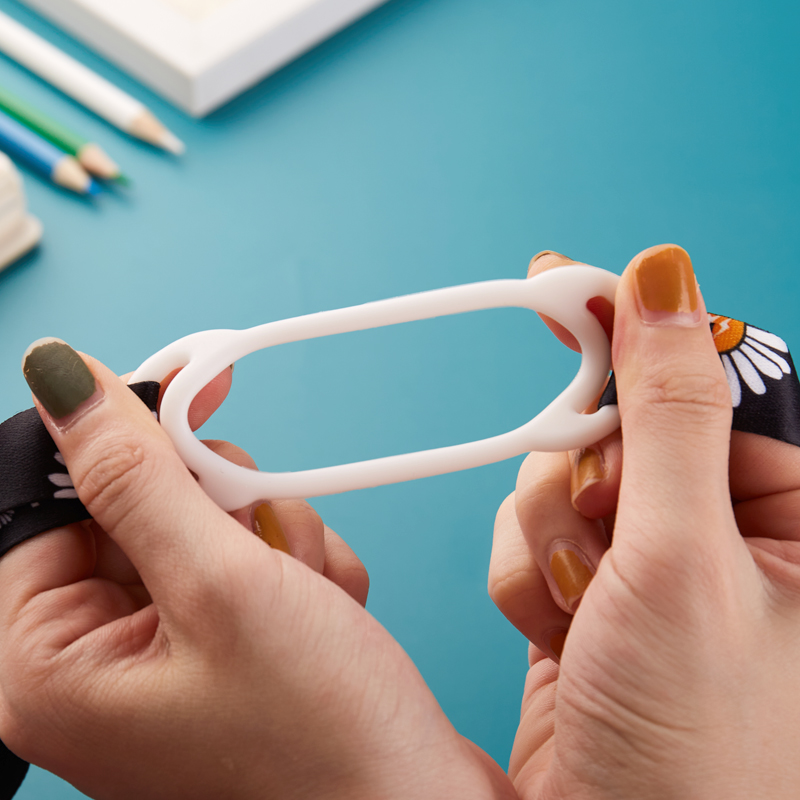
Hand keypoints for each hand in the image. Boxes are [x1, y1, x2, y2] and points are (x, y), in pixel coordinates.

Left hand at [0, 343, 513, 799]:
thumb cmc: (323, 742)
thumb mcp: (223, 587)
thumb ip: (135, 475)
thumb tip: (58, 376)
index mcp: (50, 666)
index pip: (53, 499)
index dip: (126, 438)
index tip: (196, 389)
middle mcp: (98, 664)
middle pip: (137, 506)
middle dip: (220, 503)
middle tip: (266, 534)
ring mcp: (167, 656)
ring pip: (204, 524)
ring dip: (272, 535)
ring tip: (311, 594)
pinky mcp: (224, 649)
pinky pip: (246, 559)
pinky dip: (296, 565)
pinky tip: (326, 612)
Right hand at [490, 246, 799, 797]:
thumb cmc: (693, 750)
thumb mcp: (685, 560)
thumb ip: (670, 410)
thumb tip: (666, 280)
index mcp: (785, 511)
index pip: (701, 374)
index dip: (626, 327)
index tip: (557, 284)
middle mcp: (718, 530)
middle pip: (615, 425)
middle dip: (583, 472)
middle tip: (597, 528)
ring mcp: (645, 562)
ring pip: (559, 479)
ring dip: (550, 538)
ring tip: (580, 613)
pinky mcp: (586, 593)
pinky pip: (530, 534)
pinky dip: (525, 575)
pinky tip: (555, 633)